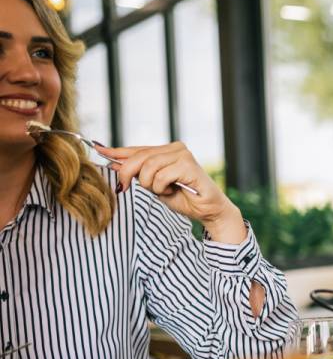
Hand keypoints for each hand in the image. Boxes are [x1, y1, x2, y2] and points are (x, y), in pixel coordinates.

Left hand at [100, 141, 245, 242]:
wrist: (208, 210)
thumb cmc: (184, 198)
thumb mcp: (154, 185)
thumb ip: (138, 173)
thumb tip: (113, 164)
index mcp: (167, 150)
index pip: (137, 149)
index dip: (116, 152)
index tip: (98, 150)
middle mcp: (175, 148)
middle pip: (139, 157)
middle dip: (128, 174)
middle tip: (125, 187)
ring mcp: (183, 155)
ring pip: (148, 167)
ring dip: (150, 185)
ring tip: (163, 191)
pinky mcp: (188, 165)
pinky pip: (160, 176)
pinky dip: (161, 188)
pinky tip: (172, 191)